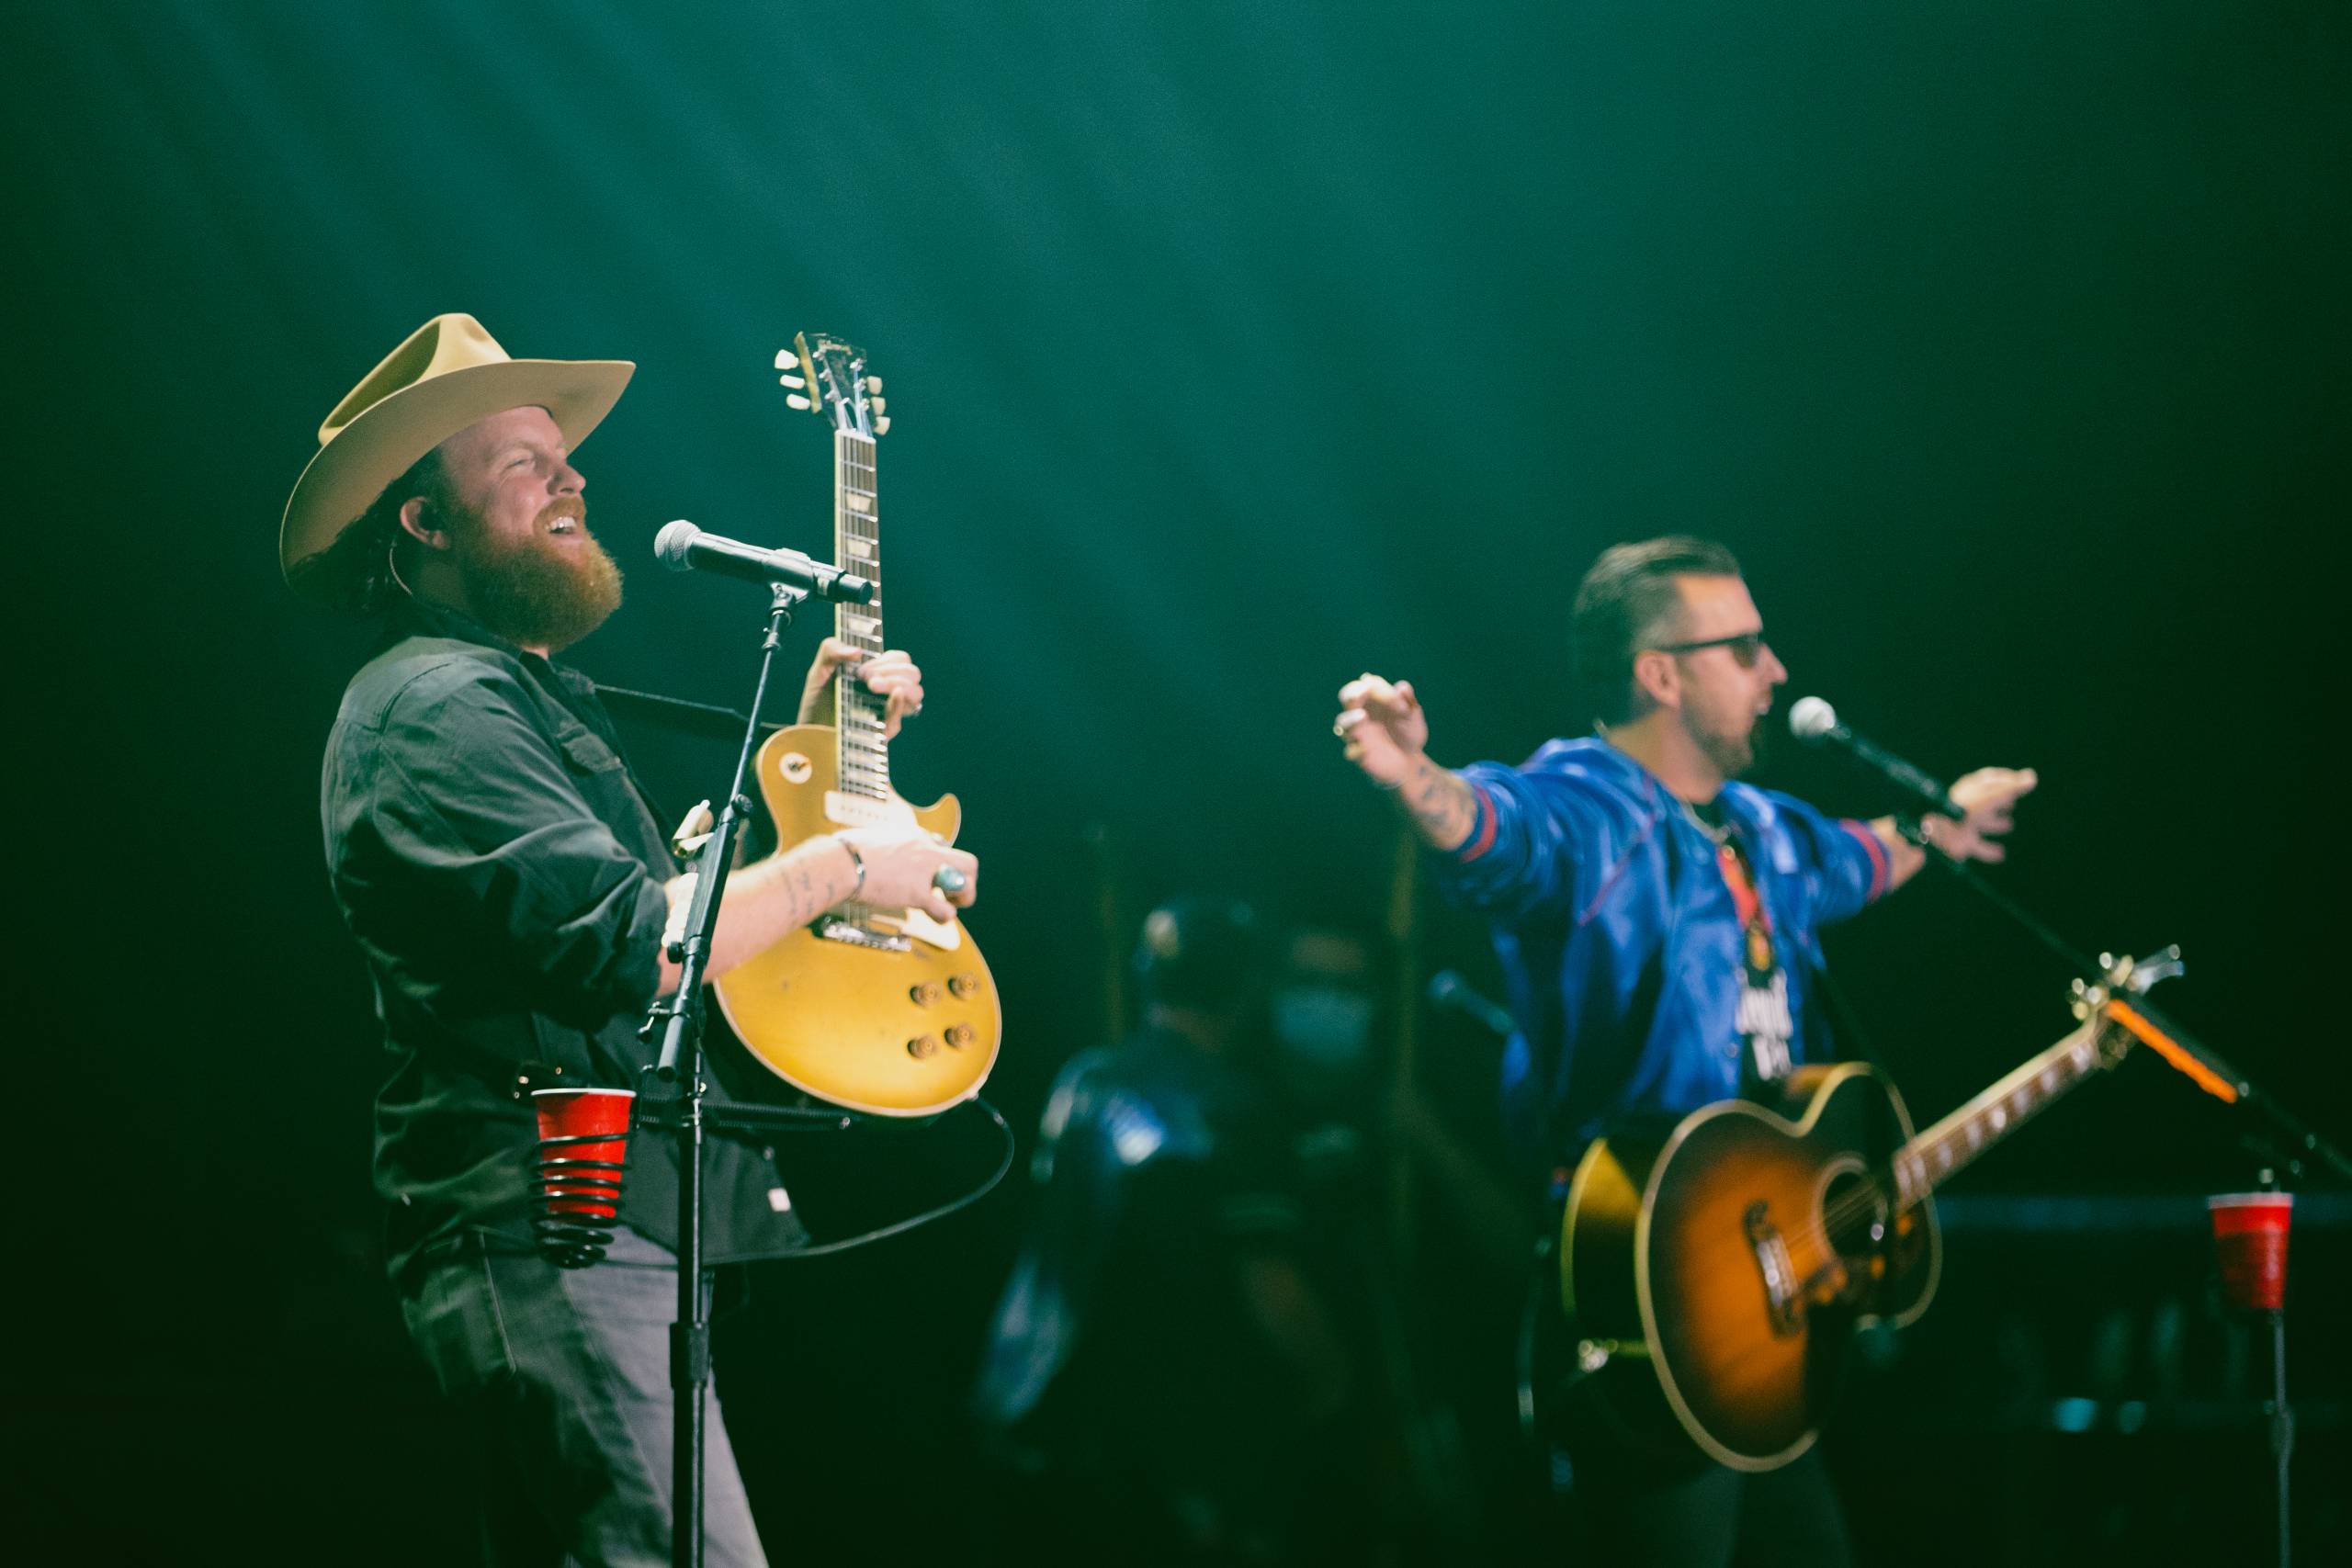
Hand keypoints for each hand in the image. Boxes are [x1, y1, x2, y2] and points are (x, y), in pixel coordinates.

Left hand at [800, 639, 925, 737]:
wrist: (807, 730)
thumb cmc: (816, 701)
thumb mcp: (818, 670)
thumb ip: (831, 650)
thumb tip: (857, 652)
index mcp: (878, 675)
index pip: (902, 661)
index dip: (888, 661)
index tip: (863, 669)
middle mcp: (887, 693)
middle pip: (913, 674)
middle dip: (892, 671)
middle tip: (866, 679)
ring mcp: (887, 713)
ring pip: (915, 693)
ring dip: (897, 683)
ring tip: (872, 686)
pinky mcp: (881, 732)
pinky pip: (899, 719)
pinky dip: (899, 703)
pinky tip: (894, 693)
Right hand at [837, 825, 976, 921]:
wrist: (841, 862)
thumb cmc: (845, 851)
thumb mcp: (871, 837)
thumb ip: (882, 844)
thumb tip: (866, 848)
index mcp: (915, 837)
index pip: (942, 847)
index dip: (940, 863)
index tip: (929, 874)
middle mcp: (926, 850)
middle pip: (969, 862)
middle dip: (967, 880)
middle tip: (953, 893)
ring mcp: (925, 871)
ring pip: (966, 884)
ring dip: (962, 899)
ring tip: (950, 906)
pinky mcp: (917, 893)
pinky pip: (945, 909)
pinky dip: (944, 916)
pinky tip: (935, 917)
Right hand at [1334, 673, 1429, 787]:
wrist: (1410, 760)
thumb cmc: (1408, 732)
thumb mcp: (1413, 716)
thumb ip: (1408, 701)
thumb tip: (1402, 687)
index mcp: (1372, 701)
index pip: (1366, 686)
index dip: (1377, 688)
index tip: (1396, 697)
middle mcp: (1360, 715)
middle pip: (1346, 698)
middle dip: (1351, 693)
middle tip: (1362, 692)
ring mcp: (1357, 735)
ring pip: (1342, 724)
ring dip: (1350, 719)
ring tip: (1362, 716)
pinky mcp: (1359, 755)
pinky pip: (1351, 752)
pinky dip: (1356, 750)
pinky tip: (1366, 749)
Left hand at [1923, 766, 2038, 862]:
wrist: (1936, 831)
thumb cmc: (1964, 809)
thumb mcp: (1992, 796)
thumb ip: (2012, 788)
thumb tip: (2031, 777)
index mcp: (1972, 790)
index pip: (1991, 780)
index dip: (2006, 780)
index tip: (2022, 781)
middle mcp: (1969, 806)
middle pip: (1987, 801)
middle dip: (2000, 801)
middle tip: (2012, 802)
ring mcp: (1964, 825)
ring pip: (1983, 823)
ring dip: (1995, 823)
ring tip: (2008, 824)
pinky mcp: (1961, 842)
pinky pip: (1978, 847)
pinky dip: (1989, 851)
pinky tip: (2000, 855)